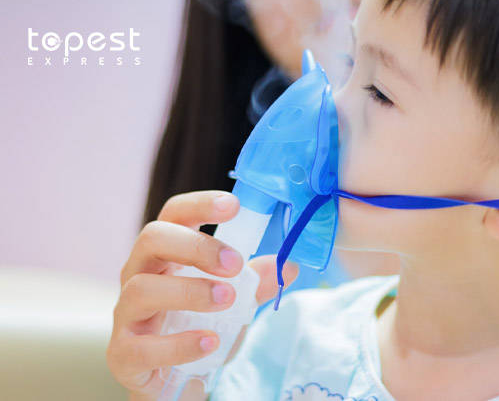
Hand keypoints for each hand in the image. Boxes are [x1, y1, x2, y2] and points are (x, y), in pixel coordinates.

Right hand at [106, 191, 298, 399]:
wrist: (171, 381)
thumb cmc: (196, 327)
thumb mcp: (231, 303)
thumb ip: (254, 284)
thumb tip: (288, 265)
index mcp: (166, 254)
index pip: (174, 215)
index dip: (200, 204)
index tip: (233, 206)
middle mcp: (139, 275)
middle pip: (152, 239)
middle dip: (196, 246)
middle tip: (234, 264)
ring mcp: (126, 314)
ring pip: (141, 289)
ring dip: (189, 291)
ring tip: (226, 299)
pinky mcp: (123, 355)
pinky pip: (142, 346)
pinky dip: (179, 343)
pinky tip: (209, 341)